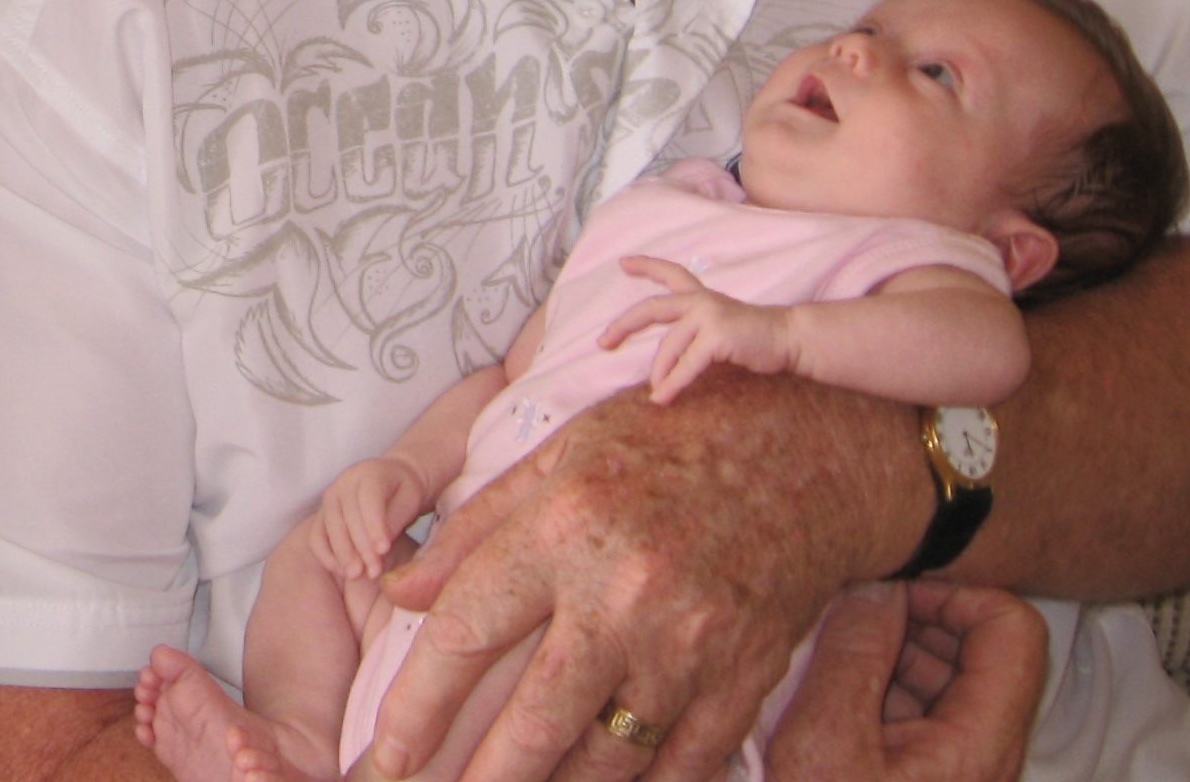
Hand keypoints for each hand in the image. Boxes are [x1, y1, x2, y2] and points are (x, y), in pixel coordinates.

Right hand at [313, 456, 433, 580]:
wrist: (392, 480)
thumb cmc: (404, 492)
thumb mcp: (409, 500)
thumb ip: (395, 520)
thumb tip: (380, 548)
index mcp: (369, 473)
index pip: (369, 500)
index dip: (374, 526)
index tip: (384, 551)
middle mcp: (345, 482)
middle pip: (347, 516)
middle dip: (360, 547)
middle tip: (373, 572)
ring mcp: (330, 496)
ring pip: (330, 526)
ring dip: (342, 553)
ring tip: (357, 575)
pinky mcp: (322, 513)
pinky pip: (316, 535)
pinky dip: (325, 554)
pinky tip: (341, 571)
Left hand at [363, 368, 927, 781]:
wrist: (804, 450)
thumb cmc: (665, 441)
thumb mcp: (556, 456)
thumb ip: (474, 530)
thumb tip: (398, 590)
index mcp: (565, 528)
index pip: (465, 633)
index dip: (415, 706)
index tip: (385, 751)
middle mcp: (624, 596)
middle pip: (533, 721)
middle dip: (477, 779)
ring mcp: (689, 648)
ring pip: (604, 760)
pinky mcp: (742, 681)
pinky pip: (678, 766)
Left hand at [600, 258, 795, 403]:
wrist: (788, 338)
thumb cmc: (754, 337)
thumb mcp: (720, 326)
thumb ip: (694, 332)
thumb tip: (665, 358)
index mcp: (701, 295)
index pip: (670, 274)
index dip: (646, 266)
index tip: (623, 263)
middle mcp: (701, 300)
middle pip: (652, 308)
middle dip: (623, 325)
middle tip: (602, 341)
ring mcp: (708, 315)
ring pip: (669, 345)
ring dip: (658, 371)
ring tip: (654, 390)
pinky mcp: (717, 336)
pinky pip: (686, 364)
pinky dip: (672, 382)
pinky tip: (662, 396)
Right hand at [767, 581, 1046, 781]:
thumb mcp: (822, 741)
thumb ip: (852, 653)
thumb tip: (873, 587)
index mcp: (979, 746)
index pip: (1012, 629)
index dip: (952, 596)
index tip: (886, 595)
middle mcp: (985, 757)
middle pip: (979, 652)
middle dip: (909, 624)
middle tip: (840, 624)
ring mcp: (958, 774)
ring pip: (944, 681)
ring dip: (886, 656)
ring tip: (820, 663)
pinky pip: (916, 715)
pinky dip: (875, 691)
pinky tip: (822, 701)